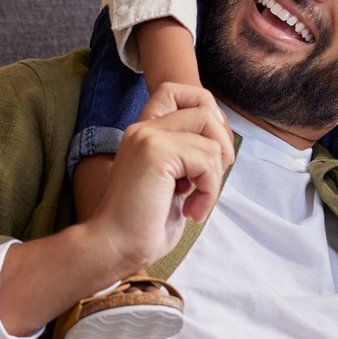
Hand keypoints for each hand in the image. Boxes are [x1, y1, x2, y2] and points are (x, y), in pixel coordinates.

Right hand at [88, 82, 234, 273]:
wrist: (114, 248)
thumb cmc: (143, 225)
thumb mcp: (172, 183)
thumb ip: (189, 158)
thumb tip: (224, 147)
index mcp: (144, 133)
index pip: (176, 90)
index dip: (206, 110)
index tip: (209, 149)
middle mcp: (143, 128)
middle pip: (204, 106)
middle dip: (222, 144)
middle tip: (209, 180)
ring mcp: (149, 137)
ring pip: (211, 138)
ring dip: (214, 177)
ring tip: (195, 204)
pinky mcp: (157, 153)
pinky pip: (207, 161)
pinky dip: (209, 190)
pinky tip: (190, 211)